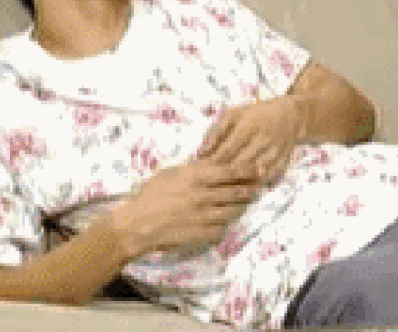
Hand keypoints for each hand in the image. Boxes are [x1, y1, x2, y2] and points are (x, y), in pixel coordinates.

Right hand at [110, 160, 261, 257]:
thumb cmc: (150, 195)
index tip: (257, 167)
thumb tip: (210, 163)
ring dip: (242, 206)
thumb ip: (191, 169)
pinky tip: (226, 219)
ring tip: (247, 202)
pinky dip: (227, 223)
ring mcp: (204, 216)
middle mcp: (203, 195)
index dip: (246, 169)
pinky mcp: (202, 234)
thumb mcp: (170, 173)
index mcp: (194, 177)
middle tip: (259, 185)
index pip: (229, 171)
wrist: (138, 224)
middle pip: (236, 191)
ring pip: (233, 210)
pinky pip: (222, 228)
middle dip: (251, 188)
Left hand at [197, 95, 304, 184]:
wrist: (291, 116)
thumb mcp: (233, 114)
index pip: (227, 151)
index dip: (213, 164)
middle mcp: (263, 140)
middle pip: (239, 165)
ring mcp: (275, 153)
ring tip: (224, 190)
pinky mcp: (283, 163)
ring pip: (253, 175)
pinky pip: (267, 179)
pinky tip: (243, 189)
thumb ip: (215, 132)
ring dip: (238, 183)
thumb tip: (200, 153)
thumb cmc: (256, 113)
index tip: (202, 171)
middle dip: (223, 176)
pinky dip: (254, 186)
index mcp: (248, 126)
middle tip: (210, 184)